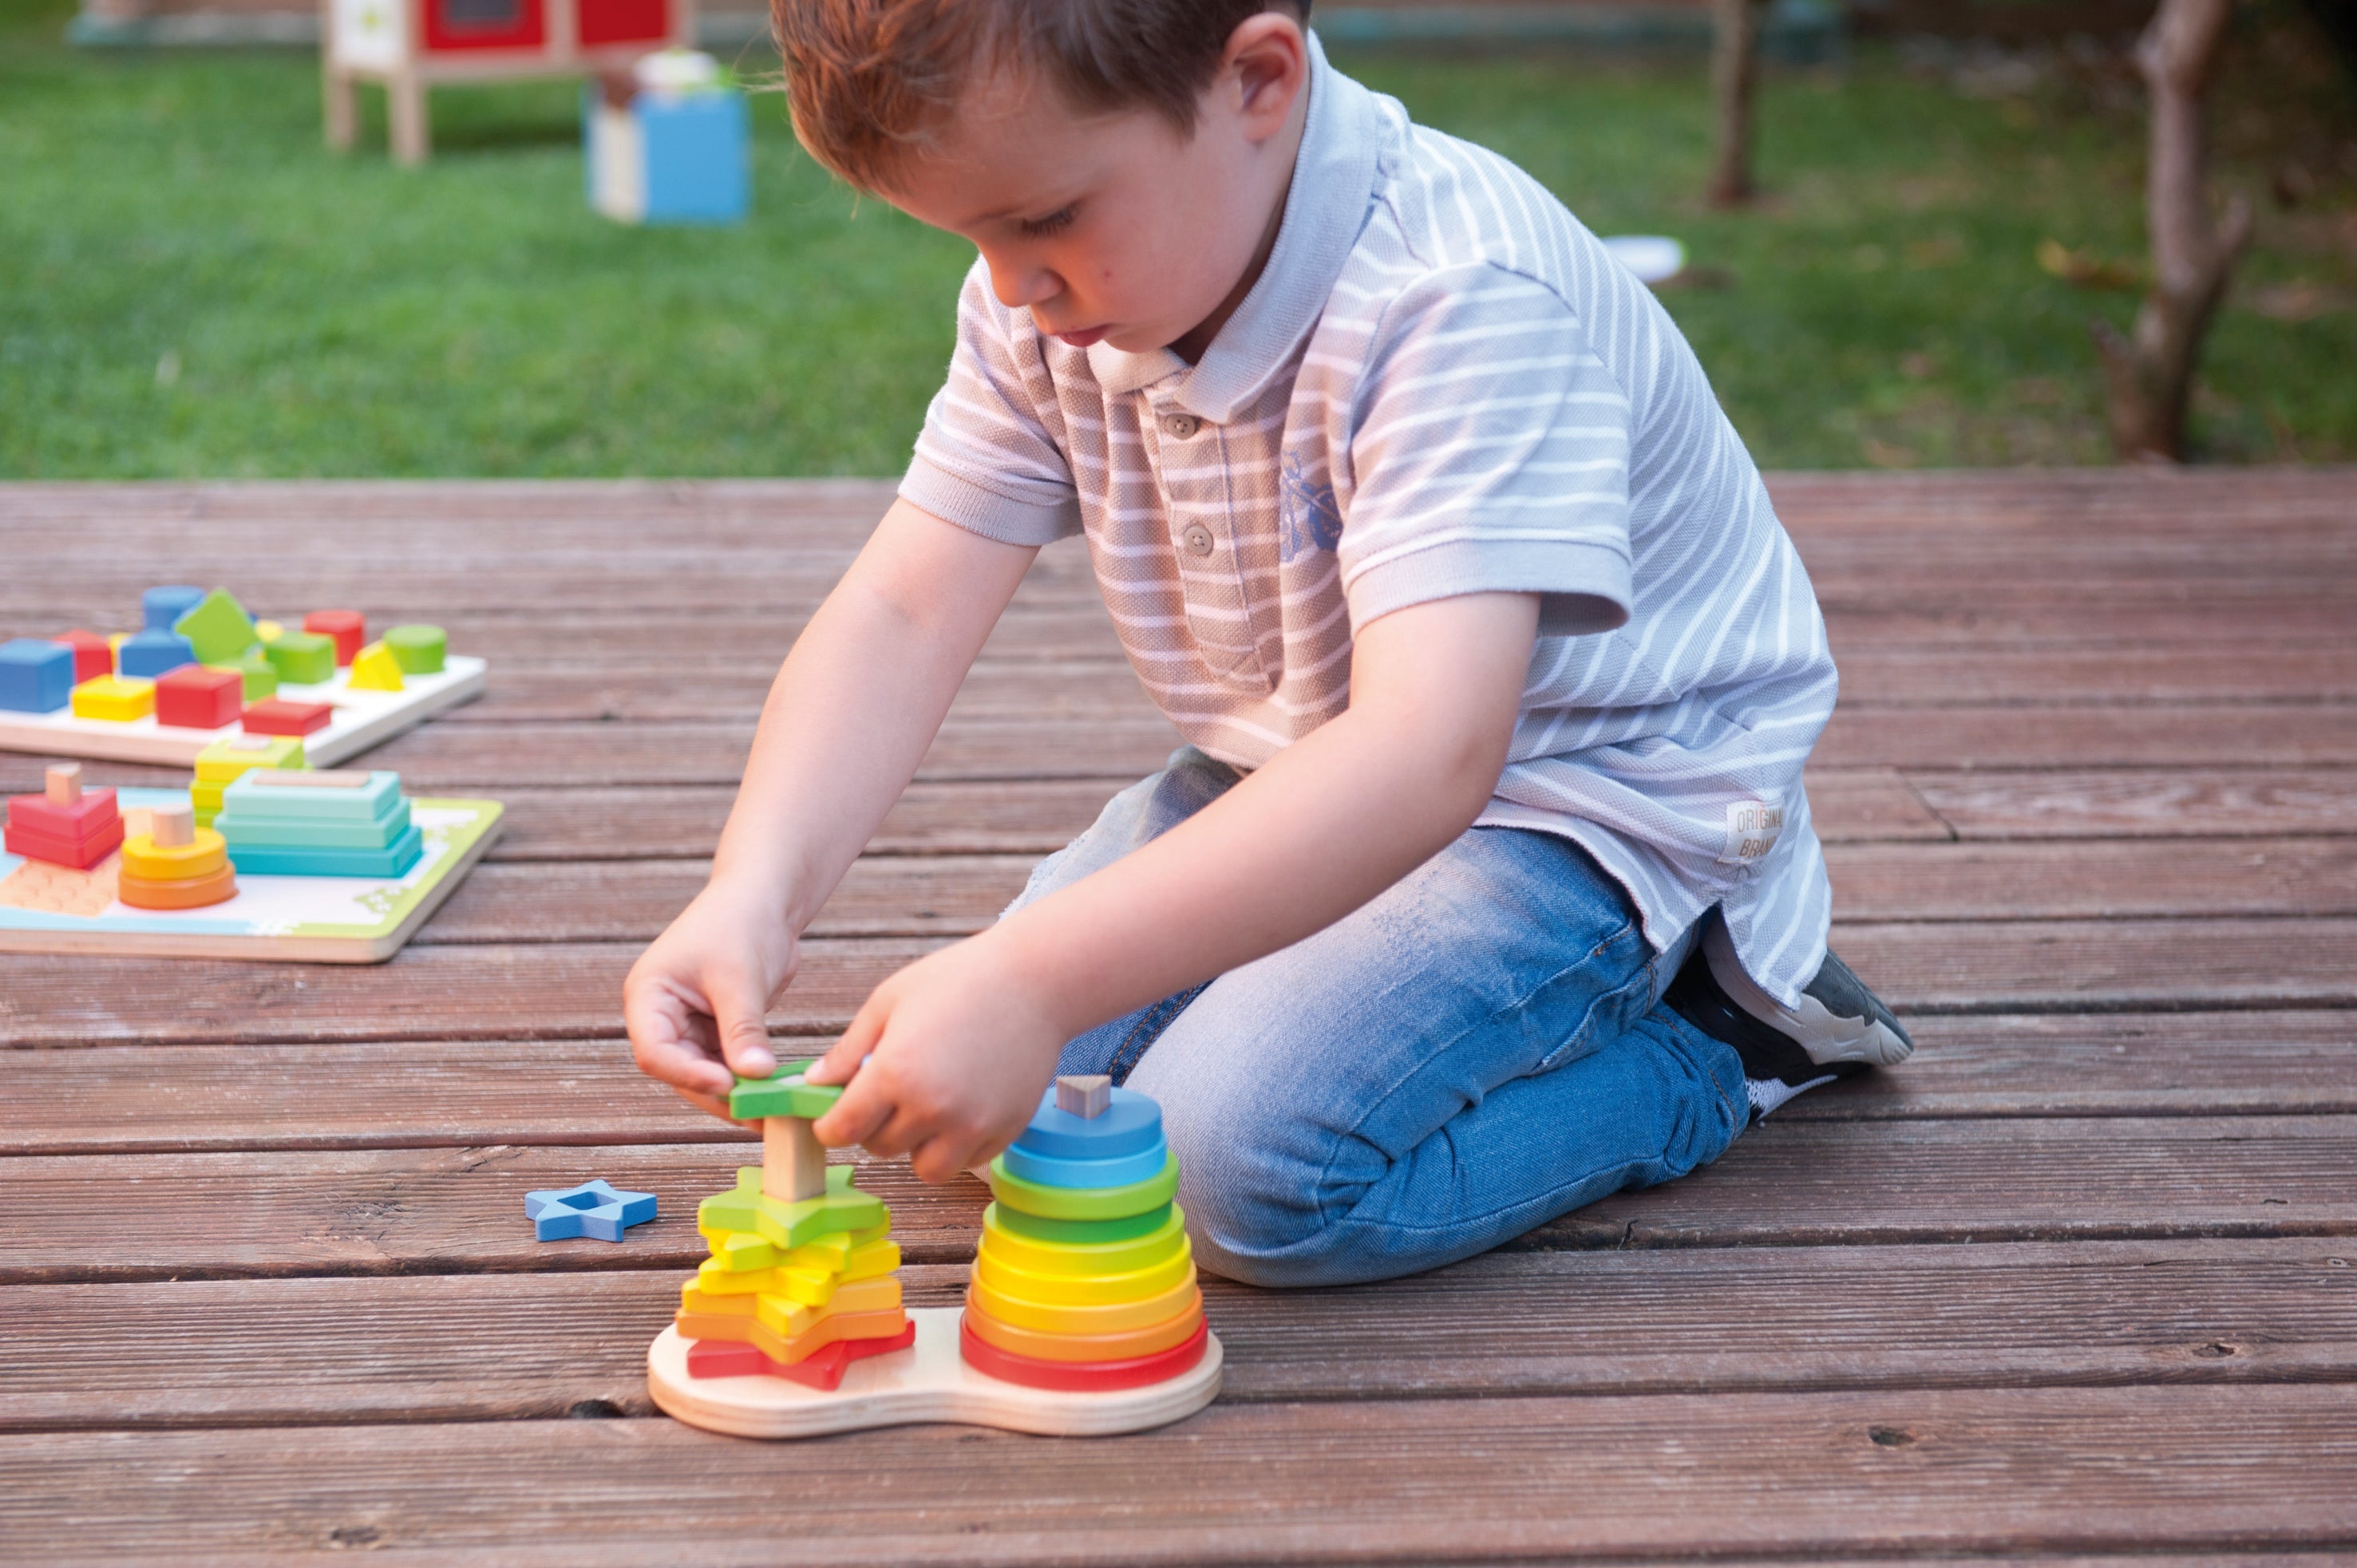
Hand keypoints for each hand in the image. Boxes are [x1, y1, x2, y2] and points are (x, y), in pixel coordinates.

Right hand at [623, 880, 797, 1119]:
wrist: (764, 899)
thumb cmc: (741, 923)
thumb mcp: (740, 978)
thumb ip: (743, 1028)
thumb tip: (755, 1076)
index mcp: (648, 997)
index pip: (655, 1051)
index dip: (688, 1074)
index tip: (729, 1084)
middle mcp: (661, 1017)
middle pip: (680, 1071)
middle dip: (718, 1094)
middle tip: (757, 1115)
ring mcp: (688, 1026)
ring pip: (706, 1074)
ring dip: (737, 1094)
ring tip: (772, 1113)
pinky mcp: (715, 1031)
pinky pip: (727, 1065)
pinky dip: (749, 1080)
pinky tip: (776, 1096)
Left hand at [806, 930, 1067, 1184]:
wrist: (1035, 981)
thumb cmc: (958, 979)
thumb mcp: (889, 1001)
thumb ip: (848, 1049)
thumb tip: (814, 1084)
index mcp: (895, 1072)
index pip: (842, 1130)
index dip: (829, 1127)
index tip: (834, 1117)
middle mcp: (932, 1107)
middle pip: (880, 1149)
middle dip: (874, 1128)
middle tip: (887, 1096)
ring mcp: (972, 1124)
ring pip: (924, 1168)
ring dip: (916, 1146)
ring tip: (924, 1108)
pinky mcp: (1004, 1130)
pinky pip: (967, 1161)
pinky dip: (956, 1145)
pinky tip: (959, 1107)